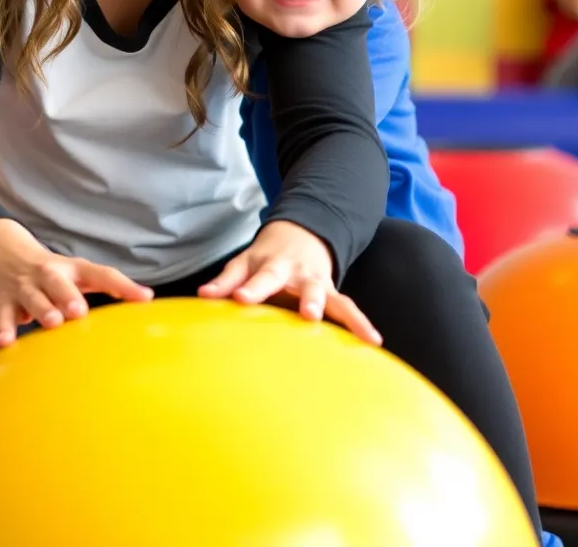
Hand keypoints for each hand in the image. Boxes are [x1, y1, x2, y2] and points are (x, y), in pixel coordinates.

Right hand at [0, 219, 152, 346]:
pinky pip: (3, 314)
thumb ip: (105, 286)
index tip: (145, 298)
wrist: (0, 253)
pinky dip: (4, 327)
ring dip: (42, 308)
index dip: (123, 285)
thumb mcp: (76, 274)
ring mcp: (25, 286)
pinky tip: (5, 342)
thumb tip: (145, 301)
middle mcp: (49, 274)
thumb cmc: (52, 273)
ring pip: (33, 296)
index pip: (101, 274)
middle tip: (80, 311)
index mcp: (72, 269)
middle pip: (58, 281)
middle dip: (69, 295)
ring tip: (53, 322)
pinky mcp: (3, 299)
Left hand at [197, 220, 381, 344]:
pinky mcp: (334, 296)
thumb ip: (226, 281)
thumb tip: (203, 296)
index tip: (241, 299)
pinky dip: (362, 324)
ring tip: (361, 334)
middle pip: (305, 287)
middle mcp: (300, 276)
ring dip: (346, 316)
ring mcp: (320, 286)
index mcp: (274, 266)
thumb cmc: (266, 257)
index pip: (261, 278)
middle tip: (310, 314)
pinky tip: (374, 342)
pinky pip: (349, 310)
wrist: (302, 235)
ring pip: (334, 299)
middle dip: (309, 300)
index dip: (251, 289)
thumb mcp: (244, 262)